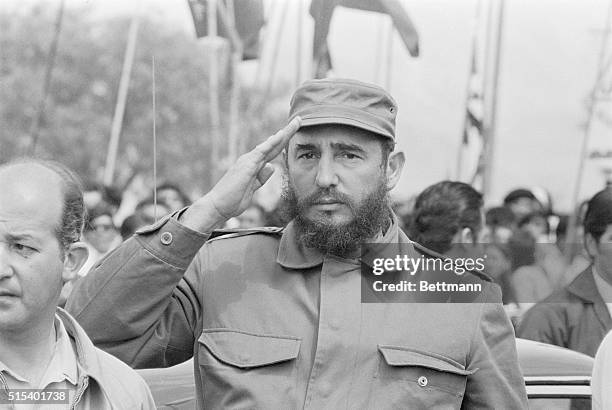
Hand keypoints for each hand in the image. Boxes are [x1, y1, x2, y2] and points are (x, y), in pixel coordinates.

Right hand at [180, 117, 300, 232]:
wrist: (217, 206)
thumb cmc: (232, 200)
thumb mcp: (252, 189)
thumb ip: (261, 178)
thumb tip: (271, 167)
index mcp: (253, 166)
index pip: (272, 151)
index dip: (283, 142)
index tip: (293, 132)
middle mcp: (250, 160)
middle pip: (273, 144)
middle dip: (287, 133)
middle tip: (299, 120)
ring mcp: (248, 161)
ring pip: (269, 144)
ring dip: (283, 134)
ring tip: (296, 123)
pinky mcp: (246, 165)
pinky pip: (261, 152)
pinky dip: (271, 143)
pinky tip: (281, 135)